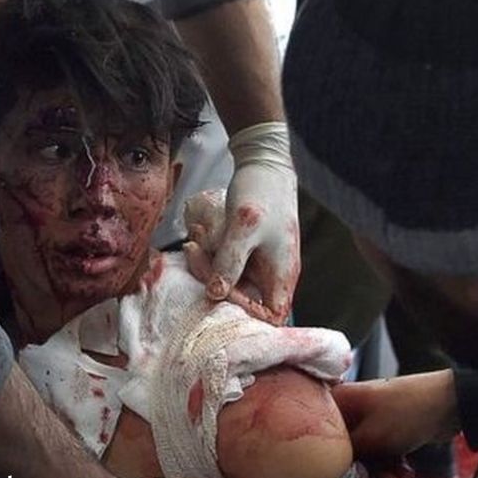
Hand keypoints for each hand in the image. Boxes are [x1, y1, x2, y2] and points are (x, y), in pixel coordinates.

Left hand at [195, 122, 298, 325]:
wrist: (264, 161)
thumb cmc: (262, 193)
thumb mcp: (243, 227)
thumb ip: (230, 262)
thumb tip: (215, 295)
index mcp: (281, 275)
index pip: (270, 316)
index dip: (246, 314)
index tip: (220, 293)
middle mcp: (272, 274)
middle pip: (243, 299)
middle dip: (215, 281)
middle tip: (196, 254)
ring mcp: (258, 263)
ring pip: (229, 280)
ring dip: (208, 264)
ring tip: (197, 238)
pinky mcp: (245, 251)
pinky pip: (224, 263)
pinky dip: (210, 252)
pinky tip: (201, 233)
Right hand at [331, 371, 459, 477]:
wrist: (450, 403)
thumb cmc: (406, 412)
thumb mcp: (370, 437)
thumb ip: (347, 454)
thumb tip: (332, 466)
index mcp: (341, 400)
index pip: (324, 432)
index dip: (332, 456)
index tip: (344, 473)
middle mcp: (353, 406)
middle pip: (348, 446)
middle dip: (367, 468)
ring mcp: (374, 417)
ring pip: (369, 452)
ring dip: (384, 471)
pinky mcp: (392, 426)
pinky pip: (385, 450)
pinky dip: (395, 464)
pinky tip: (407, 474)